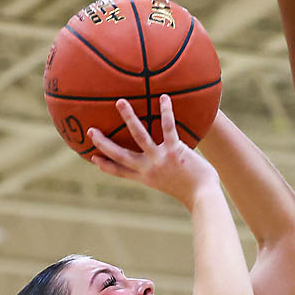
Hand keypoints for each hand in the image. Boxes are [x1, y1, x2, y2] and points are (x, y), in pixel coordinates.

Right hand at [88, 96, 218, 206]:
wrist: (204, 197)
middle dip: (104, 143)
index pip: (121, 172)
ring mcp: (160, 160)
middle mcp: (149, 169)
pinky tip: (163, 97)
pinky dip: (165, 112)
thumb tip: (165, 167)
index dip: (106, 165)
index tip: (92, 158)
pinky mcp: (175, 151)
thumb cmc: (192, 191)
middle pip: (121, 155)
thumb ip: (164, 174)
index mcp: (147, 178)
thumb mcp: (172, 184)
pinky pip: (167, 128)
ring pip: (139, 136)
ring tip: (120, 102)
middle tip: (90, 131)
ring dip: (129, 118)